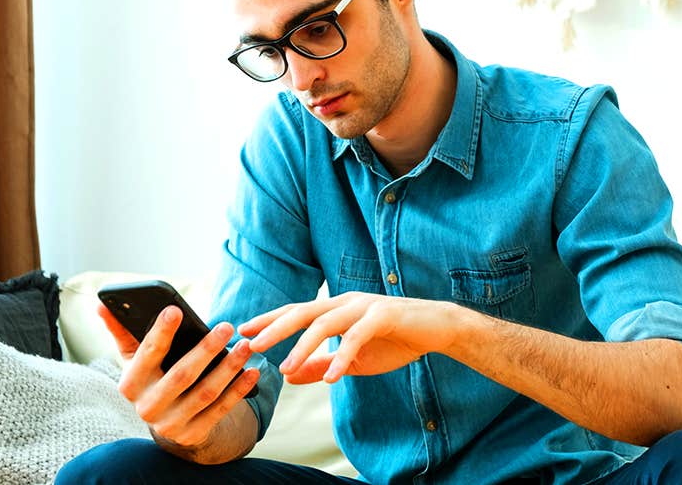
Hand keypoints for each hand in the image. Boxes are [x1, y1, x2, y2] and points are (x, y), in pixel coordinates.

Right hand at [97, 303, 259, 447]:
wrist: (170, 423)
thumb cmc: (154, 379)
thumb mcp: (136, 360)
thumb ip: (122, 332)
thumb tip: (102, 303)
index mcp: (130, 384)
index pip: (147, 354)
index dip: (161, 332)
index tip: (176, 310)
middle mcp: (147, 407)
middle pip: (181, 375)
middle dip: (205, 349)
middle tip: (226, 326)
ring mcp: (170, 424)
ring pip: (205, 392)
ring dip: (228, 368)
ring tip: (245, 346)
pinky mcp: (193, 434)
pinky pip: (221, 409)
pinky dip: (239, 390)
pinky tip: (253, 371)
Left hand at [239, 292, 460, 383]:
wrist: (438, 330)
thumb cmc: (396, 341)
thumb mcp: (354, 360)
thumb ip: (322, 366)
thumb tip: (290, 376)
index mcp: (337, 309)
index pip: (296, 312)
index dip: (270, 321)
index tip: (243, 333)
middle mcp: (347, 302)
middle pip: (303, 312)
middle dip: (275, 328)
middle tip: (250, 344)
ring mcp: (365, 306)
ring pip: (325, 322)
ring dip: (303, 346)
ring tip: (286, 367)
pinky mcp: (385, 315)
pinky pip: (357, 337)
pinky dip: (343, 357)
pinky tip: (332, 378)